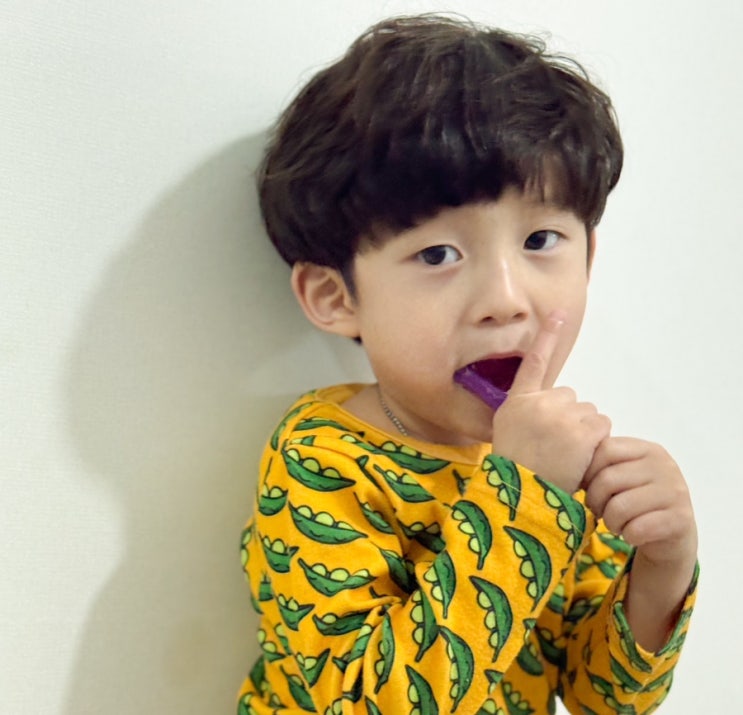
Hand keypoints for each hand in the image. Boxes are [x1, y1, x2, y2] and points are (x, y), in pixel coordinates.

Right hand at [490, 311, 610, 493]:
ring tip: (566, 456)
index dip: (547, 338)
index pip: (533, 364)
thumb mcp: (508, 435)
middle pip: (571, 397)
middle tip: (556, 447)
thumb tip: (559, 404)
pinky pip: (602, 426)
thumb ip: (528, 413)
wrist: (522, 498)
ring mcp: (560, 416)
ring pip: (589, 413)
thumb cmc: (515, 472)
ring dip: (585, 432)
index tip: (560, 314)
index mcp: (516, 404)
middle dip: (570, 419)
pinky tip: (580, 458)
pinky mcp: (582, 431)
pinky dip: (597, 442)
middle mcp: (538, 403)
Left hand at [582, 437, 697, 566]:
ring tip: (615, 523)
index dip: (587, 471)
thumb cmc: (636, 500)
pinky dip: (628, 535)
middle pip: (608, 479)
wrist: (672, 536)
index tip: (585, 487)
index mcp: (647, 449)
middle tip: (598, 511)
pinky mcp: (681, 518)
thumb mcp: (622, 476)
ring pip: (620, 507)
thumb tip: (571, 465)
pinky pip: (637, 528)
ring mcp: (675, 490)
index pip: (605, 450)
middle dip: (595, 501)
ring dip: (610, 521)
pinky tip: (632, 534)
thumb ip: (603, 464)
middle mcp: (665, 465)